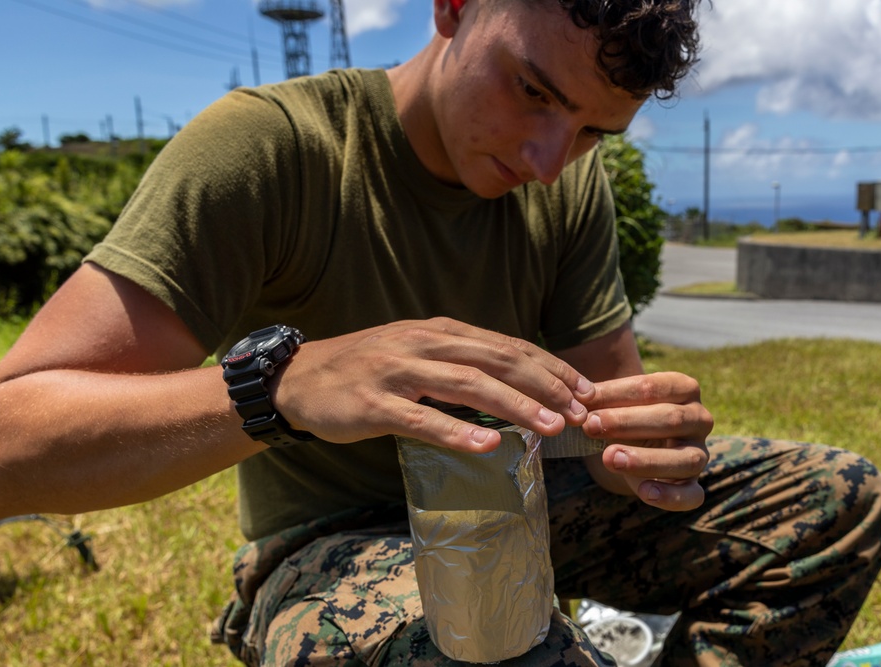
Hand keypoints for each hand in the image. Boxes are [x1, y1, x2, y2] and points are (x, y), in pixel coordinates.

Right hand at [274, 317, 595, 451]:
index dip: (548, 366)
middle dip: (543, 384)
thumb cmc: (364, 371)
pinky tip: (486, 444)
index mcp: (438, 332)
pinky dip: (456, 430)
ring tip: (548, 426)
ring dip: (512, 405)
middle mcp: (422, 343)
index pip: (505, 345)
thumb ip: (458, 364)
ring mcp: (396, 370)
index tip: (583, 389)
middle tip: (580, 410)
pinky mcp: (373, 403)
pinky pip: (420, 417)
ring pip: (466, 383)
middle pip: (495, 360)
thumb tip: (512, 386)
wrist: (297, 378)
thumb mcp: (416, 355)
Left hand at [581, 371, 712, 510]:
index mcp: (684, 389)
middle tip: (591, 426)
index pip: (654, 386)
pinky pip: (691, 495)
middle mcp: (699, 419)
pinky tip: (644, 492)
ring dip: (646, 459)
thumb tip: (573, 398)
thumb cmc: (622, 416)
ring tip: (609, 457)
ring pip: (685, 458)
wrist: (631, 447)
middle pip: (670, 418)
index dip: (618, 393)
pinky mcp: (694, 485)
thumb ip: (599, 398)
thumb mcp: (613, 402)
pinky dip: (670, 496)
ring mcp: (700, 453)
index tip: (585, 400)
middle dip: (627, 422)